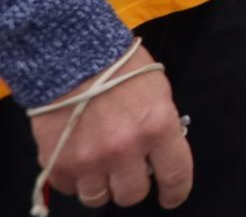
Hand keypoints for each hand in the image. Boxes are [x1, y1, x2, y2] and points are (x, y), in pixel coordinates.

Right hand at [30, 48, 193, 210]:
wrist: (71, 56)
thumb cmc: (120, 67)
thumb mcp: (157, 90)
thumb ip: (161, 124)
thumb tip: (161, 151)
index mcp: (158, 127)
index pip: (175, 174)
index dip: (176, 191)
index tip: (171, 197)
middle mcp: (125, 149)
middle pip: (133, 194)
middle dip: (133, 186)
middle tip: (129, 171)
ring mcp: (90, 159)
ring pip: (99, 198)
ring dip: (103, 186)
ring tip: (102, 168)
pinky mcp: (59, 163)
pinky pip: (70, 188)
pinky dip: (76, 180)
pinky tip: (79, 160)